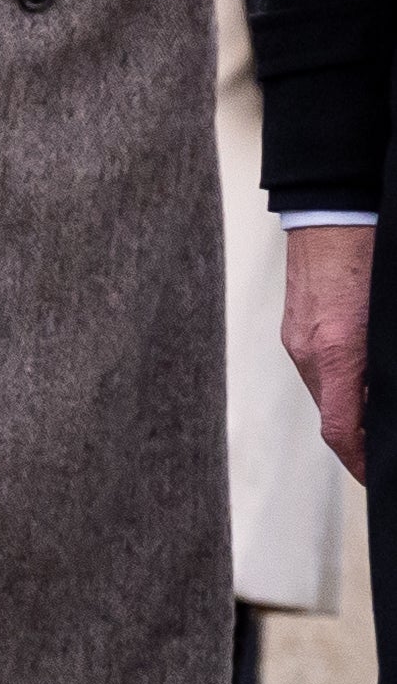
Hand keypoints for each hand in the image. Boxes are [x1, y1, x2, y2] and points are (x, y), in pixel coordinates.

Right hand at [283, 222, 375, 483]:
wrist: (330, 207)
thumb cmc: (369, 250)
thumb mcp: (389, 314)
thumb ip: (384, 362)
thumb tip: (388, 390)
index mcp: (335, 352)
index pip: (340, 431)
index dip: (360, 462)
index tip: (375, 476)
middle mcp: (308, 352)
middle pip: (331, 416)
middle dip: (359, 438)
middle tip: (386, 446)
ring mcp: (297, 339)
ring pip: (324, 393)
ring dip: (349, 407)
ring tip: (378, 408)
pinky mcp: (296, 326)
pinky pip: (316, 368)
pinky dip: (338, 381)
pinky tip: (362, 370)